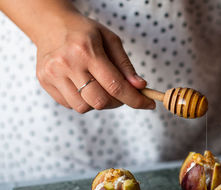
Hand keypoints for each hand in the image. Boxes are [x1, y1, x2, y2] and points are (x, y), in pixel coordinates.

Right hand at [35, 13, 154, 112]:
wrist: (50, 24)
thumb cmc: (85, 33)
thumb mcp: (110, 40)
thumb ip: (125, 66)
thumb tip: (140, 87)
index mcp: (86, 51)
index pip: (115, 86)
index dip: (136, 99)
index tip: (149, 104)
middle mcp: (67, 64)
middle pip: (100, 102)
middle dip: (118, 103)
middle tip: (122, 94)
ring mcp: (53, 75)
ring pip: (84, 108)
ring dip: (99, 103)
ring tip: (100, 87)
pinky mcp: (45, 82)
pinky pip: (70, 105)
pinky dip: (83, 101)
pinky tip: (84, 85)